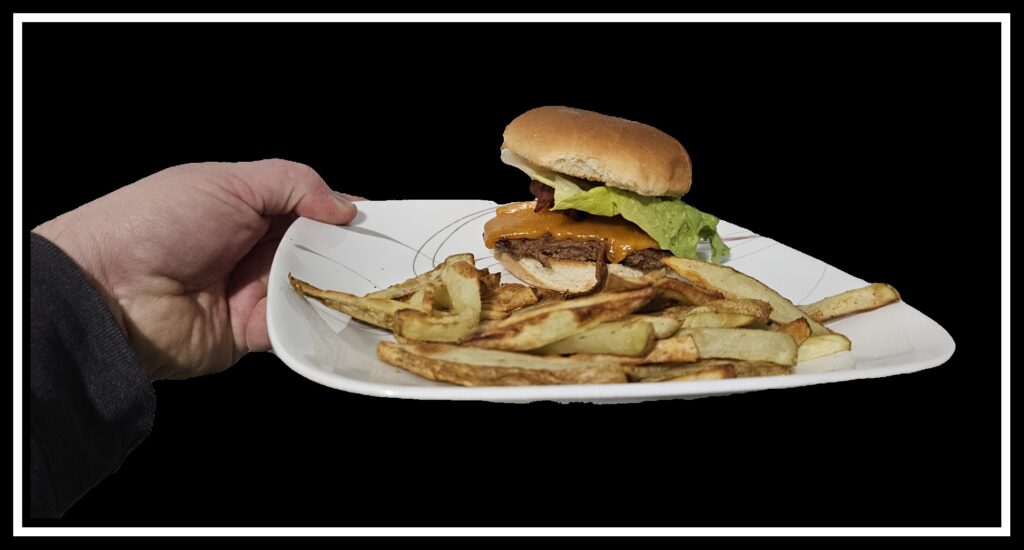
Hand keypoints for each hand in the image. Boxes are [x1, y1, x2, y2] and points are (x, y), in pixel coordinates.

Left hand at [33, 159, 360, 379]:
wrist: (106, 292)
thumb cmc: (156, 224)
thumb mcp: (227, 182)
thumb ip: (292, 184)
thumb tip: (344, 206)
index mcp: (248, 207)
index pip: (310, 207)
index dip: (344, 213)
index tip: (379, 220)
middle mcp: (254, 250)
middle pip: (319, 251)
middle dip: (349, 253)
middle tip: (383, 256)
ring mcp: (253, 293)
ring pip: (314, 290)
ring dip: (338, 288)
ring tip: (368, 285)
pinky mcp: (251, 333)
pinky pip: (296, 329)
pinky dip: (316, 323)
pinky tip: (337, 314)